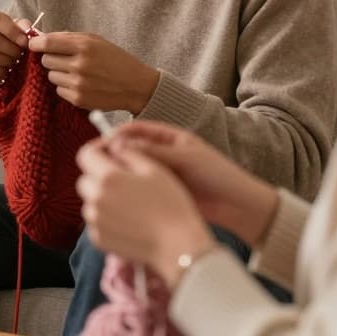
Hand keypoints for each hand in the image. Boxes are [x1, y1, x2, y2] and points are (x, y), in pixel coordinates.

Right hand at [0, 9, 31, 92]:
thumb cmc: (5, 40)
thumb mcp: (15, 30)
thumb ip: (22, 26)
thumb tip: (26, 29)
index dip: (12, 31)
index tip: (25, 42)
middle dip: (10, 49)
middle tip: (19, 54)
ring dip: (5, 61)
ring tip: (13, 62)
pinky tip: (4, 69)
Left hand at [28, 32, 159, 111]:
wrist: (136, 85)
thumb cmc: (115, 59)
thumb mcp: (96, 41)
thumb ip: (68, 38)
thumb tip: (40, 38)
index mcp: (84, 46)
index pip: (47, 43)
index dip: (36, 44)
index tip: (34, 45)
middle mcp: (80, 65)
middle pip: (45, 60)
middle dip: (52, 58)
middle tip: (65, 59)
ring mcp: (78, 84)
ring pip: (51, 76)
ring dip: (59, 73)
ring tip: (77, 72)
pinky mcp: (78, 99)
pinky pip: (59, 90)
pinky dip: (66, 87)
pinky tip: (81, 84)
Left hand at [76, 136, 214, 288]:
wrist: (177, 246)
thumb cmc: (171, 205)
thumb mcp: (155, 169)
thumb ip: (129, 153)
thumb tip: (115, 147)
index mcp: (108, 177)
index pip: (85, 154)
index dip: (96, 149)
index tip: (108, 152)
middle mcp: (95, 198)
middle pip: (85, 179)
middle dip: (99, 176)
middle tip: (123, 181)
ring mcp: (94, 221)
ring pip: (90, 201)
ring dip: (102, 198)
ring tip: (129, 204)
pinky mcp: (98, 238)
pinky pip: (95, 222)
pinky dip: (106, 218)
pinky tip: (129, 221)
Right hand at [107, 121, 279, 246]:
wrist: (237, 205)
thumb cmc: (217, 175)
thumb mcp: (187, 158)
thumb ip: (154, 151)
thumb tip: (119, 145)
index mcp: (169, 137)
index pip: (135, 130)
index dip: (117, 134)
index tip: (104, 144)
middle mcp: (161, 153)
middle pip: (129, 149)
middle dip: (113, 155)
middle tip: (99, 164)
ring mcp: (159, 173)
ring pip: (131, 169)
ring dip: (119, 173)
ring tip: (108, 181)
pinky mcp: (159, 192)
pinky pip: (138, 187)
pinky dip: (128, 189)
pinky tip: (120, 196)